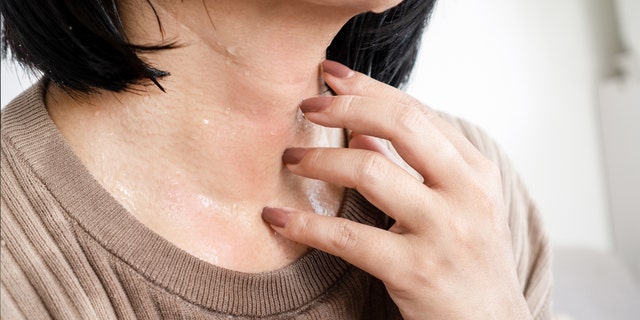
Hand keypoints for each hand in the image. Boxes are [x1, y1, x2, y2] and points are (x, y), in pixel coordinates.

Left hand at [261, 60, 531, 318]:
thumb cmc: (469, 263)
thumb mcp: (458, 206)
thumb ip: (416, 166)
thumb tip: (363, 133)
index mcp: (475, 170)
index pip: (416, 111)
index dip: (368, 87)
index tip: (330, 78)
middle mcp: (466, 192)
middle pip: (399, 123)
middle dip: (345, 107)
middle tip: (307, 106)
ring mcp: (443, 231)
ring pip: (369, 170)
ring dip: (319, 158)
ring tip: (291, 158)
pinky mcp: (416, 270)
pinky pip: (348, 237)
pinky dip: (305, 224)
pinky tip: (278, 217)